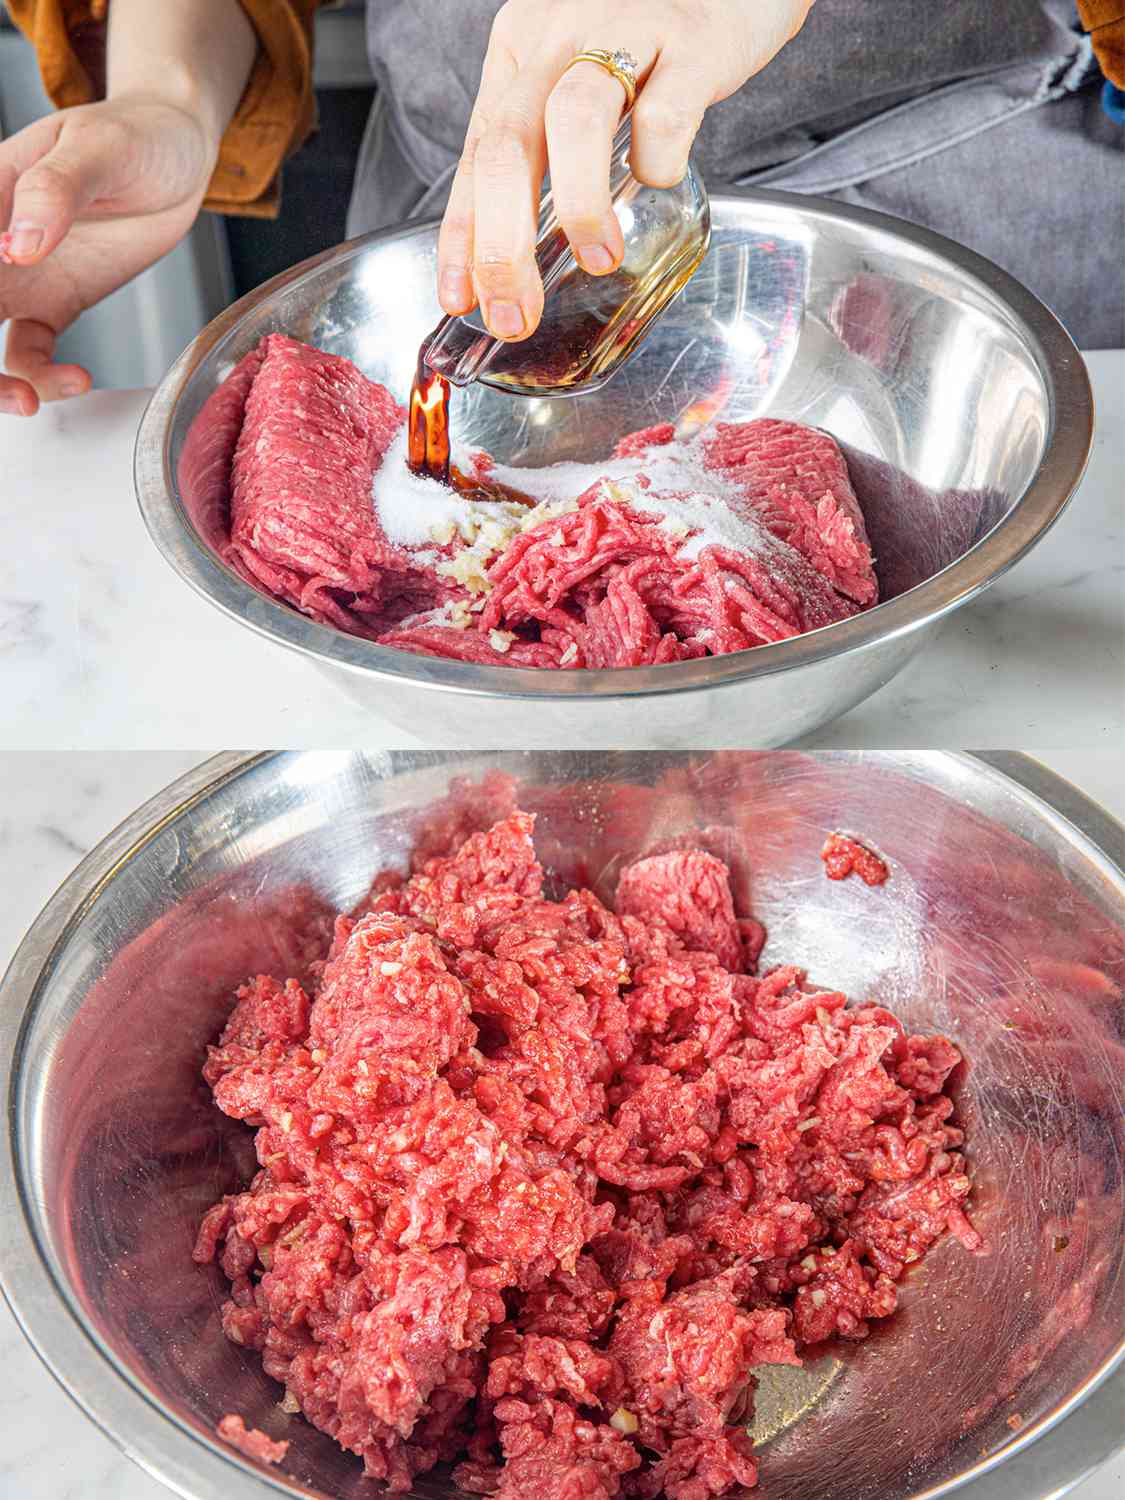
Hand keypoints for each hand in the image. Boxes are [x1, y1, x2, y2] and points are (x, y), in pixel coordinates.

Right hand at [0, 97, 213, 414]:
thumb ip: (56, 192)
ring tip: (26, 402)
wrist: (178, 154)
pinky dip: (43, 377)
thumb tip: (18, 245)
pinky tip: (78, 379)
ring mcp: (18, 277)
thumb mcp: (99, 148)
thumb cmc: (135, 135)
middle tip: (6, 390)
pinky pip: (31, 354)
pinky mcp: (53, 304)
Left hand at [437, 0, 812, 340]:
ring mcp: (623, 31)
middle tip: (515, 311)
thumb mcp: (579, 73)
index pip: (474, 153)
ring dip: (577, 205)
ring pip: (573, 122)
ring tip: (596, 258)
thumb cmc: (653, 28)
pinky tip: (660, 181)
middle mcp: (558, 33)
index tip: (461, 297)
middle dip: (502, 246)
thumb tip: (520, 243)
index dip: (462, 234)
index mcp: (521, 48)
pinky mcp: (690, 40)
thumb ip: (550, 142)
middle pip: (508, 147)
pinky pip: (664, 112)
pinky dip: (658, 161)